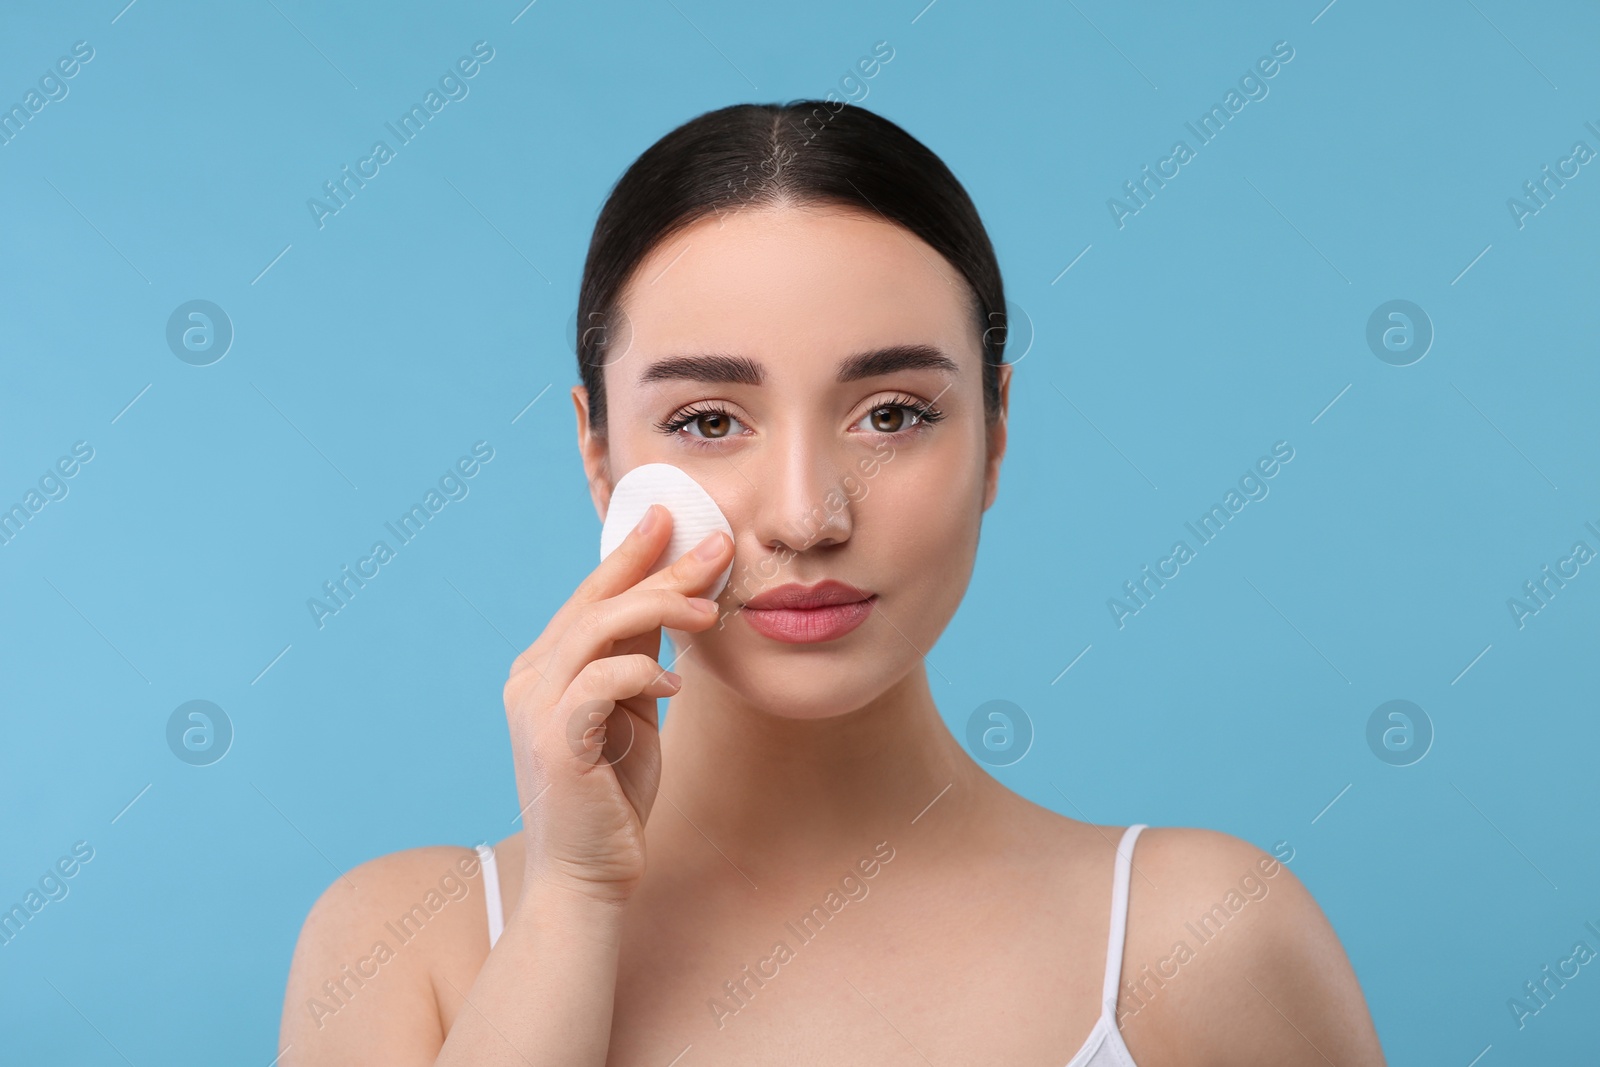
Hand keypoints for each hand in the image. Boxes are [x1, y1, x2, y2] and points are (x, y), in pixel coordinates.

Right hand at [502, 504, 732, 906]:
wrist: (588, 876)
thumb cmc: (613, 794)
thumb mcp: (634, 712)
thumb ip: (640, 659)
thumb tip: (675, 601)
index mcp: (546, 667)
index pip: (592, 595)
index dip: (632, 553)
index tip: (673, 518)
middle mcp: (530, 678)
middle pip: (597, 601)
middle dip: (659, 566)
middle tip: (714, 544)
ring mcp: (536, 708)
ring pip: (597, 628)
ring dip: (659, 608)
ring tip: (709, 611)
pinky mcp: (554, 740)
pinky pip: (599, 681)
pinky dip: (642, 670)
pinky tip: (675, 681)